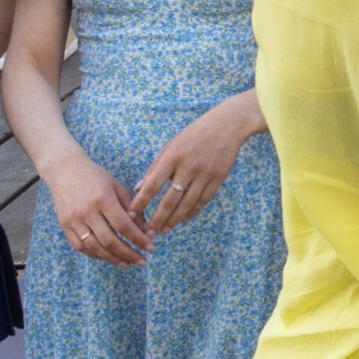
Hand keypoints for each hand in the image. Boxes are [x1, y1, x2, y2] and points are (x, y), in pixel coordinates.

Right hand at [42, 154, 151, 265]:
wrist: (64, 170)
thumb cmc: (95, 177)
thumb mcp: (117, 186)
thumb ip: (132, 208)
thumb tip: (146, 230)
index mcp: (103, 199)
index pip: (124, 226)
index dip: (138, 240)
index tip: (151, 248)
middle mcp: (87, 212)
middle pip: (109, 240)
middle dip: (128, 254)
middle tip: (143, 261)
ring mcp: (73, 220)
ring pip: (94, 247)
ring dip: (113, 259)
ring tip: (128, 264)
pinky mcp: (64, 226)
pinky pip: (80, 247)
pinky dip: (95, 255)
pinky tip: (109, 258)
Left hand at [131, 102, 250, 234]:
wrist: (226, 126)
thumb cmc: (193, 135)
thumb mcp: (170, 146)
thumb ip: (155, 167)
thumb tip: (138, 189)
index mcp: (172, 157)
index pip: (153, 184)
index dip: (141, 202)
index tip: (131, 214)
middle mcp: (188, 167)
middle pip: (170, 200)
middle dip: (158, 218)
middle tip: (149, 232)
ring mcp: (205, 174)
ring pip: (187, 204)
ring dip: (174, 219)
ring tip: (165, 229)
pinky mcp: (218, 178)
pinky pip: (203, 200)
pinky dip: (192, 211)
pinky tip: (183, 218)